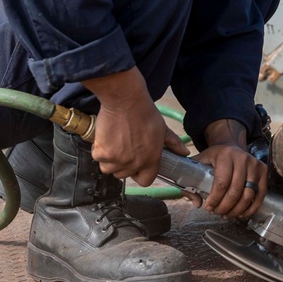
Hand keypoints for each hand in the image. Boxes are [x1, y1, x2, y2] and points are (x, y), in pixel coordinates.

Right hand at [83, 68, 189, 186]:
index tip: (136, 166)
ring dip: (109, 159)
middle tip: (123, 147)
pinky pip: (98, 158)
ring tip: (114, 141)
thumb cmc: (145, 113)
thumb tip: (185, 152)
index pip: (145, 181)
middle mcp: (135, 163)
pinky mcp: (103, 154)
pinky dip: (99, 149)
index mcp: (151, 160)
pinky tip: (106, 136)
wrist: (126, 101)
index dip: (140, 175)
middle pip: (123, 175)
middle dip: (122, 164)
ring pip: (108, 168)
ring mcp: (118, 160)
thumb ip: (173, 143)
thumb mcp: (163, 129)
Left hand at [193, 119, 267, 218]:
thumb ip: (193, 182)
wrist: (231, 146)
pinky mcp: (263, 171)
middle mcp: (242, 158)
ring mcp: (255, 165)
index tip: (208, 207)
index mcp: (225, 155)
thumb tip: (197, 203)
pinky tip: (241, 214)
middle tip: (217, 213)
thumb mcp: (200, 163)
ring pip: (248, 195)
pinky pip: (260, 195)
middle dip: (225, 207)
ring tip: (227, 214)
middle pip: (235, 191)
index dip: (215, 199)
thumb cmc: (214, 158)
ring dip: (237, 210)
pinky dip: (251, 208)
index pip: (222, 182)